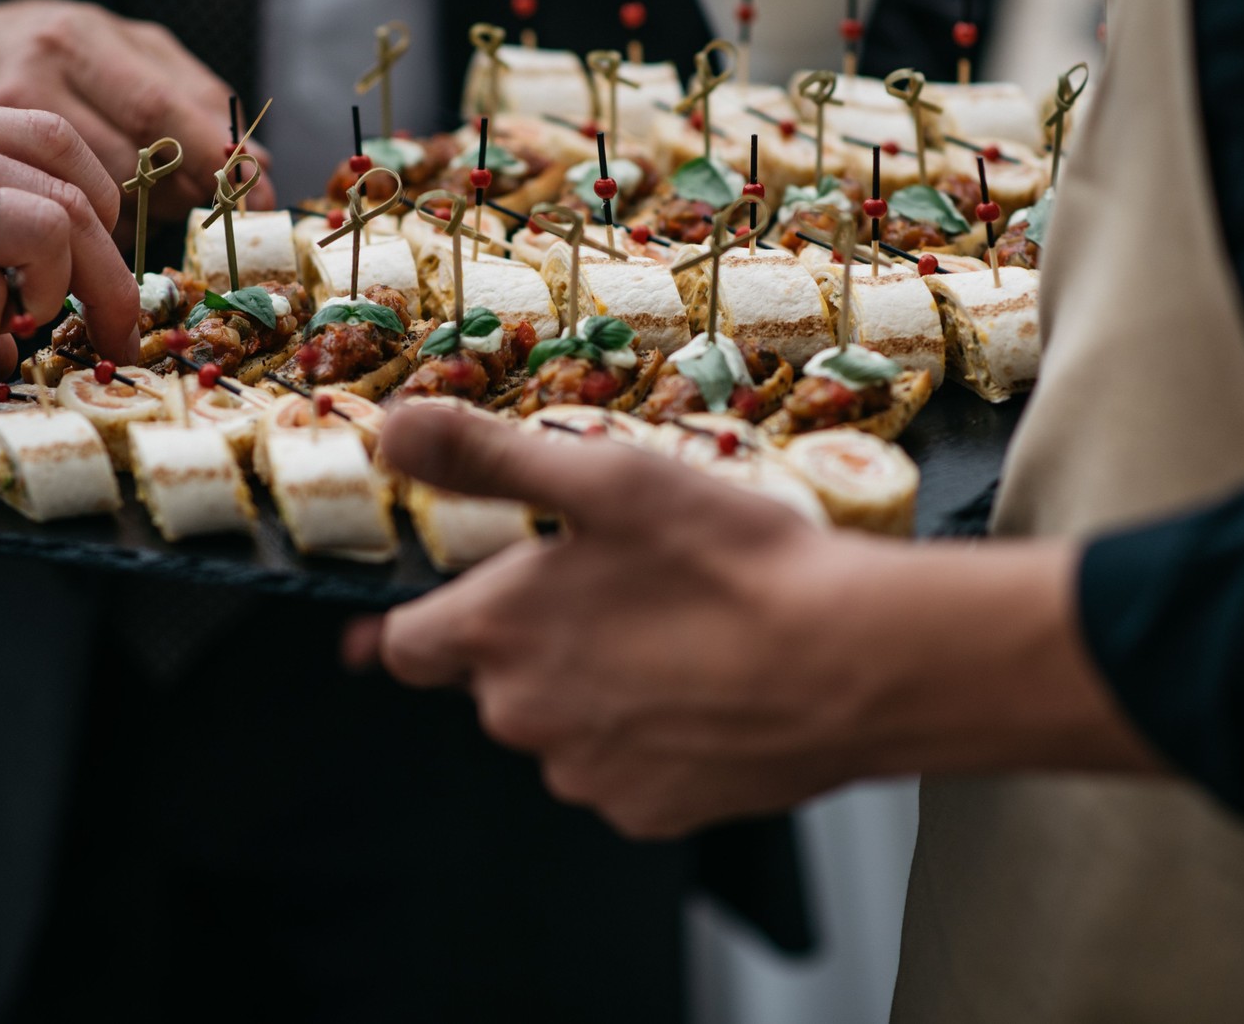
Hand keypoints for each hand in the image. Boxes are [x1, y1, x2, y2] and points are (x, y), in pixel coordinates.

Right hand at [0, 0, 276, 220]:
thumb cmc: (68, 51)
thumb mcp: (134, 50)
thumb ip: (197, 98)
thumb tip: (258, 161)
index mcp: (80, 41)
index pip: (155, 109)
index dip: (210, 157)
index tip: (255, 190)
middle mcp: (33, 78)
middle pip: (129, 161)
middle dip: (183, 190)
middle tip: (206, 196)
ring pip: (96, 197)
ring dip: (145, 212)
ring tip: (152, 191)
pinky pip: (63, 215)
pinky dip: (102, 223)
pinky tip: (106, 205)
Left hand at [377, 404, 1154, 837]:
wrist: (851, 661)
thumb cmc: (730, 561)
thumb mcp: (604, 477)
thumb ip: (486, 456)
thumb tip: (391, 433)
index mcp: (495, 634)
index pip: (406, 644)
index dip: (421, 619)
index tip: (443, 607)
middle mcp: (521, 717)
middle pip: (494, 682)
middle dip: (537, 642)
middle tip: (617, 593)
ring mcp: (585, 774)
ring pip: (564, 727)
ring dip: (596, 691)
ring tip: (677, 637)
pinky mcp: (648, 811)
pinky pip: (626, 770)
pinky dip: (652, 737)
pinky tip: (706, 692)